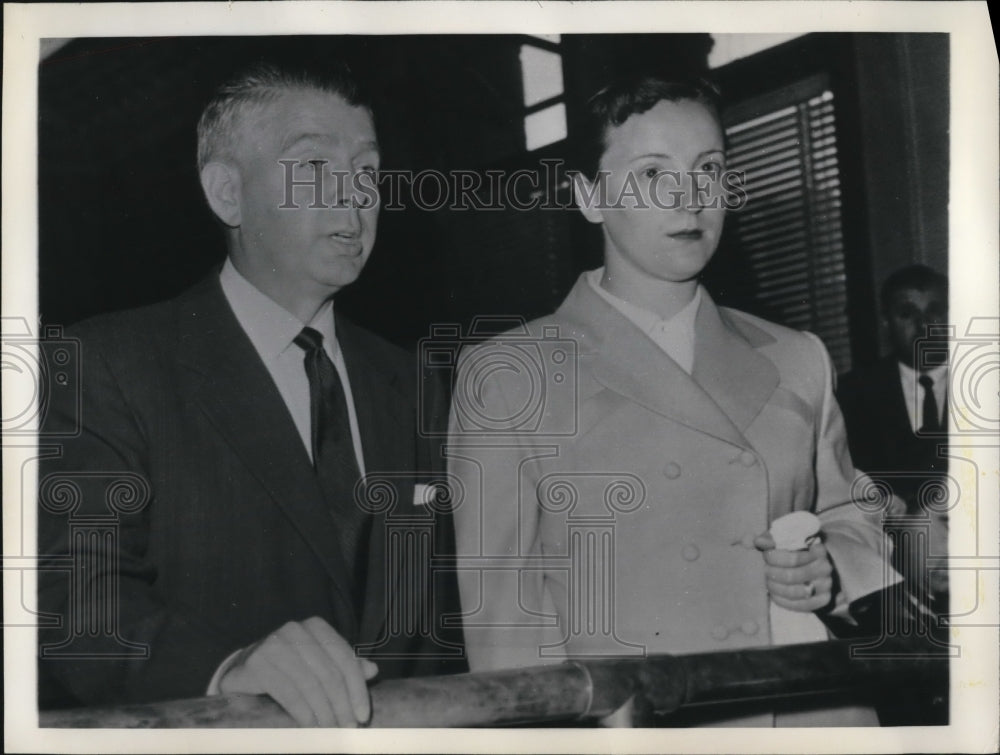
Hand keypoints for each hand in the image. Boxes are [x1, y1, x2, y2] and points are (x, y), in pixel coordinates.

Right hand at [218, 616, 377, 726]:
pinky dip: (303, 713)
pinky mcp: (257, 663)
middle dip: (342, 705)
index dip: (357, 688)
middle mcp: (296, 630)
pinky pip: (288, 693)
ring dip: (324, 713)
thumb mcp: (319, 662)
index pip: (344, 658)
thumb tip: (372, 670)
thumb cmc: (289, 666)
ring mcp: (274, 644)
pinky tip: (311, 726)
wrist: (244, 668)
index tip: (363, 715)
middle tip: (348, 728)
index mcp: (316, 626)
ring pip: (310, 685)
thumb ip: (344, 665)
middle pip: (329, 673)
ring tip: (331, 731)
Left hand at [754, 533, 835, 612]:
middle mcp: (825, 568)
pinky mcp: (822, 600)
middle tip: (766, 569)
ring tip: (769, 581)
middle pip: (791, 576)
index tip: (766, 555)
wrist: (817, 569)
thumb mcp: (786, 541)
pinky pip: (798, 605)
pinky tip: (773, 593)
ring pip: (793, 592)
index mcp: (818, 549)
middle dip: (772, 573)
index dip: (774, 557)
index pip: (793, 557)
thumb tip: (754, 541)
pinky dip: (781, 600)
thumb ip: (770, 540)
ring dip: (775, 587)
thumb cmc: (797, 552)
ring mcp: (825, 585)